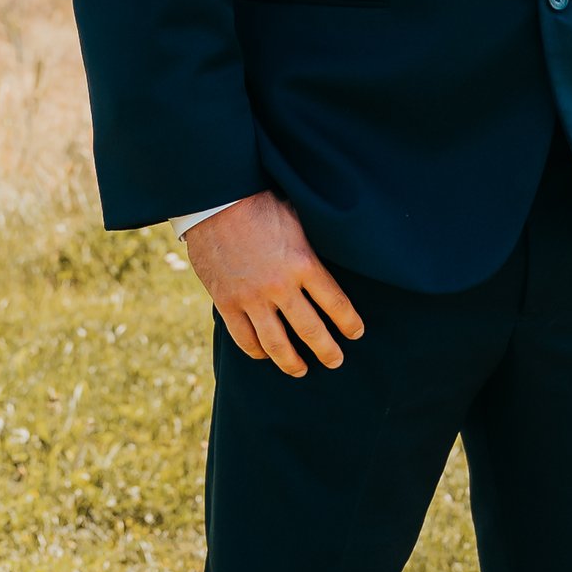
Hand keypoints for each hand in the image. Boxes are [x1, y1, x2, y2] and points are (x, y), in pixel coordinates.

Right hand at [184, 191, 364, 375]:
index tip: (356, 333)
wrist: (216, 201)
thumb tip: (332, 261)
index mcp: (303, 263)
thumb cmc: (261, 205)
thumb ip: (312, 248)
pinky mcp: (226, 303)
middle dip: (327, 351)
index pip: (336, 304)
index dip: (349, 323)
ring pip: (276, 344)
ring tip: (301, 370)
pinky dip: (257, 351)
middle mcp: (280, 286)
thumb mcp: (298, 220)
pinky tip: (265, 355)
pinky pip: (244, 338)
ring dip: (292, 363)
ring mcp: (251, 298)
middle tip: (336, 362)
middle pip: (311, 331)